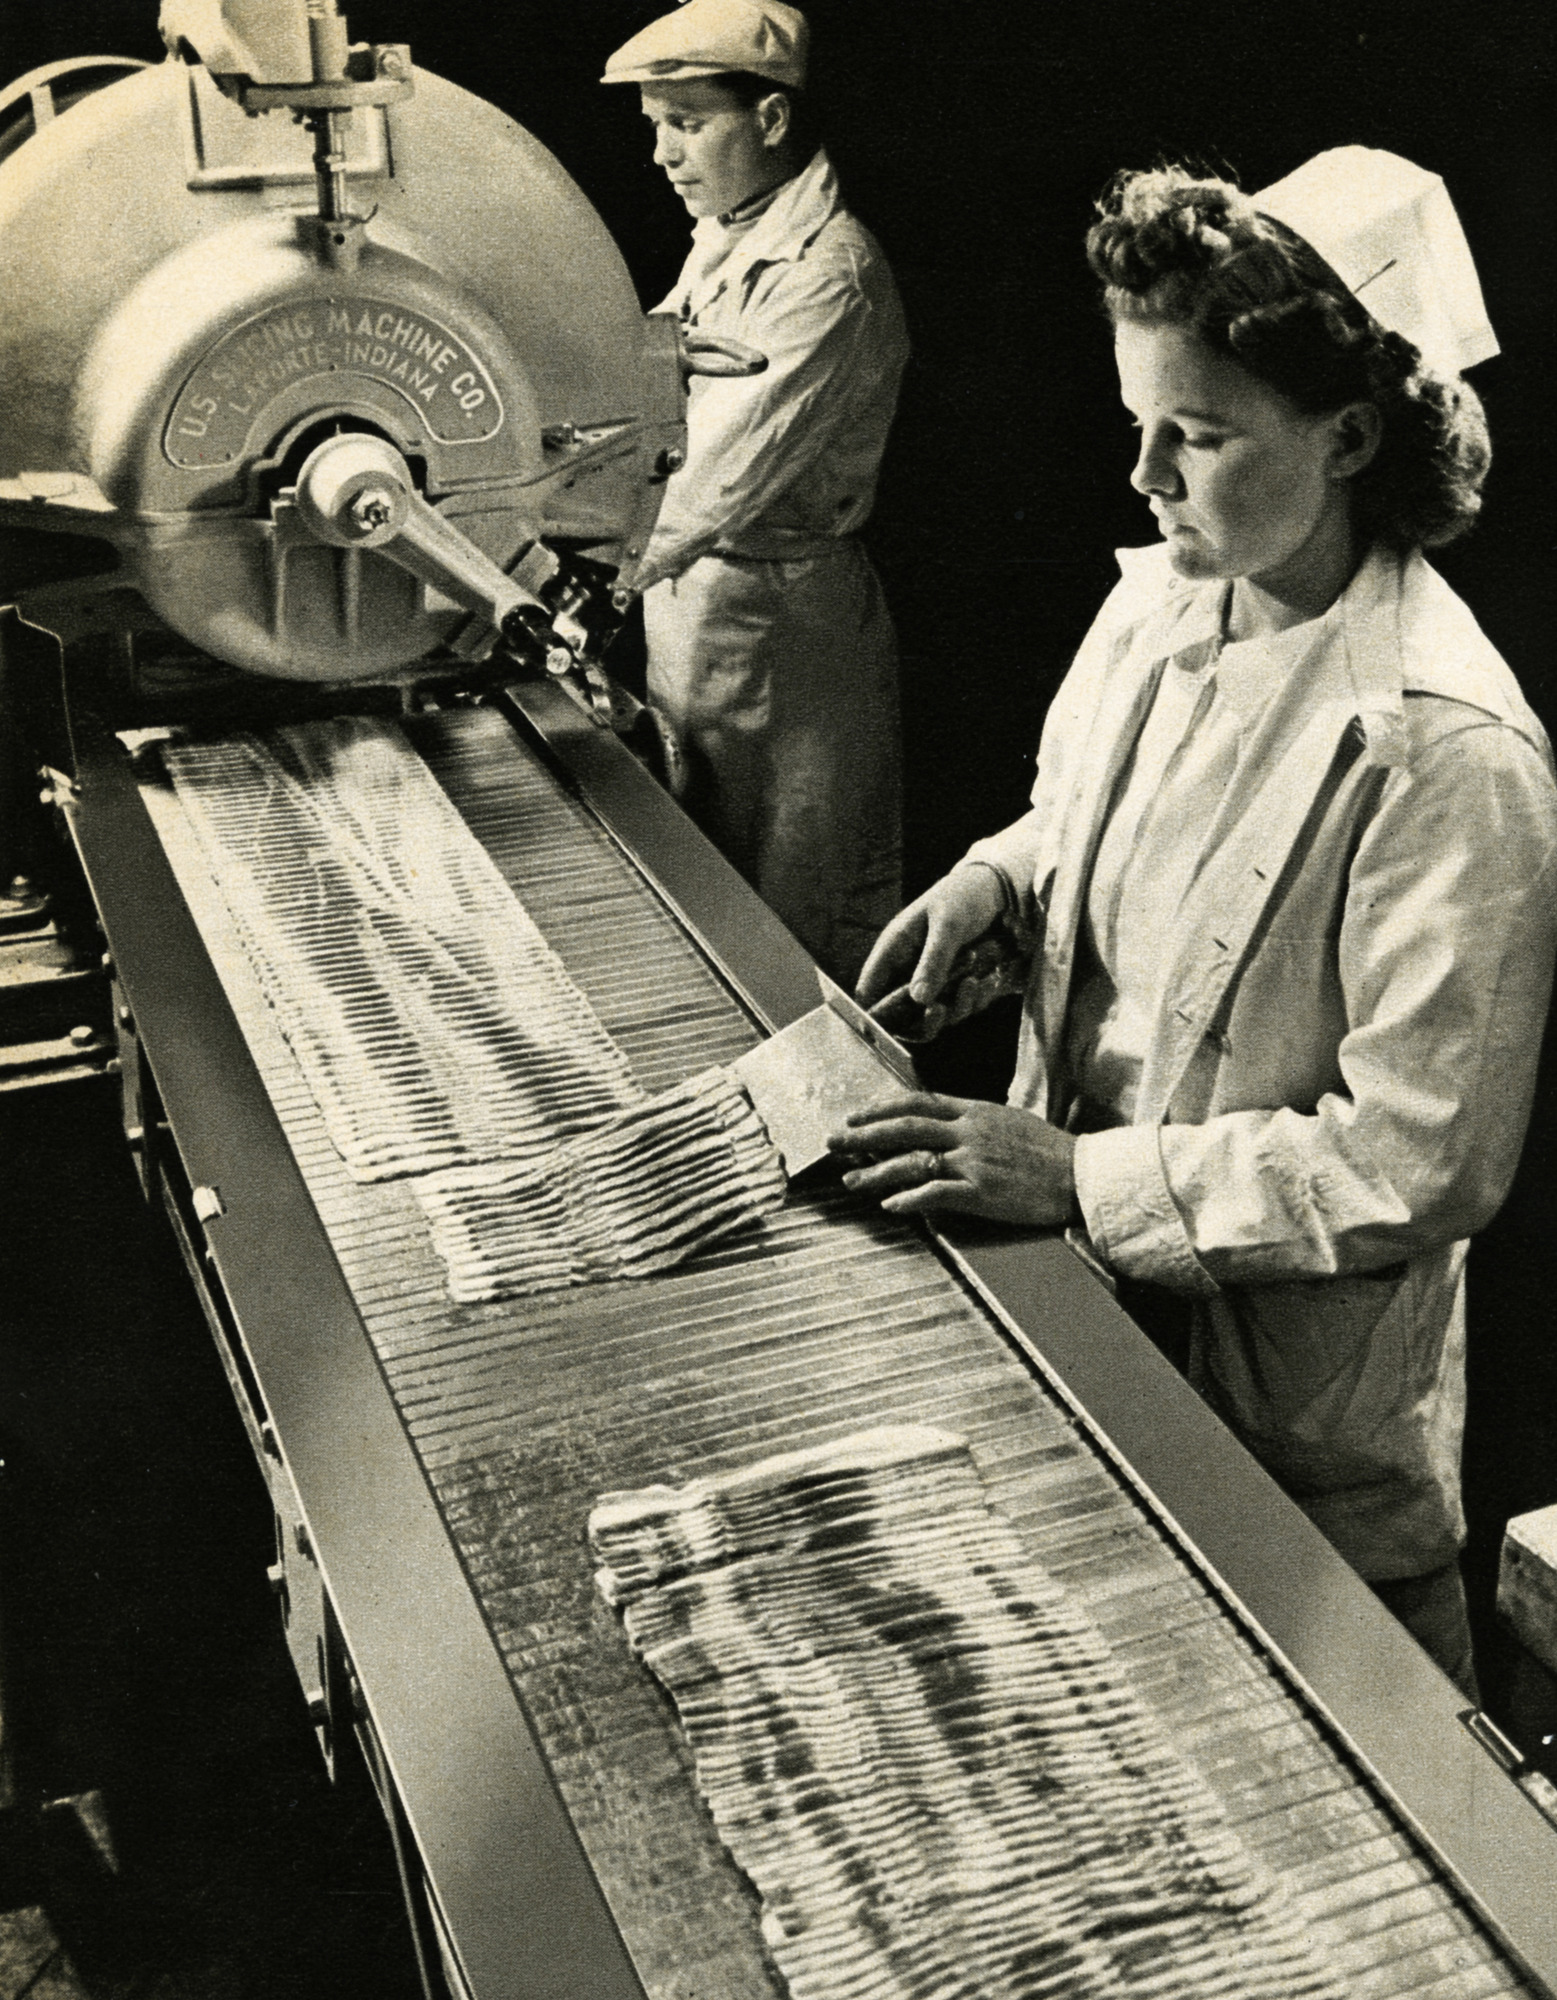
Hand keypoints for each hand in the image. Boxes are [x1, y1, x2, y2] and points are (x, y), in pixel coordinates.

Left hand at [827, 1092, 1076, 1225]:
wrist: (1082, 1175)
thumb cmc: (1047, 1151)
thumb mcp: (1008, 1120)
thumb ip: (971, 1119)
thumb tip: (939, 1121)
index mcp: (974, 1111)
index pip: (917, 1101)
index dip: (880, 1108)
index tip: (854, 1115)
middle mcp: (969, 1132)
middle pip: (905, 1127)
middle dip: (864, 1135)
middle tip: (834, 1143)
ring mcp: (975, 1162)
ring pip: (913, 1161)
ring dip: (876, 1172)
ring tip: (850, 1181)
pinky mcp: (983, 1193)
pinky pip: (937, 1194)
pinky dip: (910, 1198)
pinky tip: (890, 1205)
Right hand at [854, 864, 1009, 1037]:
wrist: (997, 890)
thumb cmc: (962, 897)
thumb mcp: (948, 925)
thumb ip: (933, 961)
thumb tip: (918, 999)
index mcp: (894, 950)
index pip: (869, 990)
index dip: (874, 1013)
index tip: (891, 1025)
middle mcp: (909, 970)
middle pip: (901, 1015)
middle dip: (923, 1018)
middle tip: (942, 1009)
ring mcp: (933, 979)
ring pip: (935, 1015)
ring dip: (957, 1005)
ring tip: (974, 979)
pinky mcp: (957, 984)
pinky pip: (961, 1006)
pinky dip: (976, 998)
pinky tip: (991, 978)